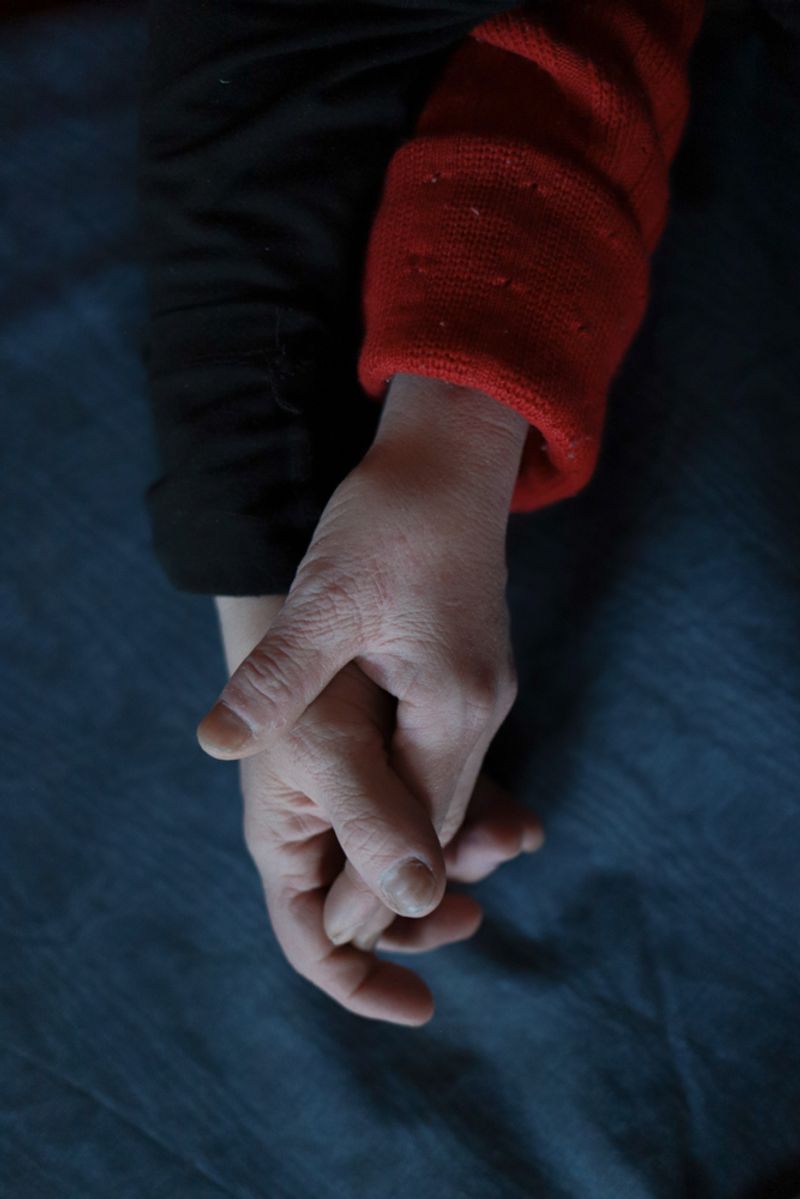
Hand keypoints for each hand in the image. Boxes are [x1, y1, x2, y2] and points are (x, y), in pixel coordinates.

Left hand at [200, 373, 530, 982]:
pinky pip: (446, 756)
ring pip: (445, 790)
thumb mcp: (326, 599)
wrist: (451, 454)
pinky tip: (386, 807)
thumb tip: (218, 745)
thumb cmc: (391, 519)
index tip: (336, 938)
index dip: (377, 885)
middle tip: (347, 941)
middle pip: (439, 820)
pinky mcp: (470, 671)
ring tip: (363, 893)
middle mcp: (480, 709)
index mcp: (451, 705)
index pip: (417, 826)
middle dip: (395, 880)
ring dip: (408, 840)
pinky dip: (417, 794)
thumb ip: (277, 679)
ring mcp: (481, 690)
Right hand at [217, 593, 542, 1024]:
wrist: (333, 577)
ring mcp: (358, 792)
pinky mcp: (392, 759)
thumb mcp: (334, 748)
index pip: (315, 941)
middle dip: (424, 917)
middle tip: (475, 915)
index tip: (426, 1006)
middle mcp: (320, 824)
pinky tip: (513, 819)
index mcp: (287, 837)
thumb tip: (419, 902)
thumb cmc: (311, 665)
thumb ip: (370, 826)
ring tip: (508, 840)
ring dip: (459, 863)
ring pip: (409, 857)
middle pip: (370, 909)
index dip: (363, 982)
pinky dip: (471, 820)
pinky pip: (432, 810)